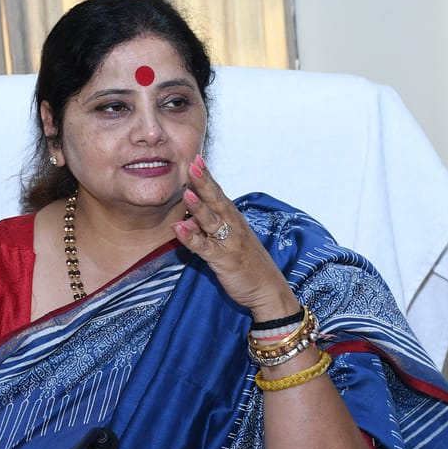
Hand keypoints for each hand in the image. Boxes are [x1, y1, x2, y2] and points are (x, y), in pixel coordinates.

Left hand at [170, 155, 297, 319]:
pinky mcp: (223, 260)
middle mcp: (233, 226)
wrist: (268, 289)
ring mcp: (229, 243)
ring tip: (186, 192)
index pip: (219, 194)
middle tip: (193, 163)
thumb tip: (187, 221)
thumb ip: (208, 230)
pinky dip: (192, 239)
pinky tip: (179, 230)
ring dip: (198, 207)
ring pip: (211, 221)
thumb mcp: (228, 242)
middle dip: (204, 181)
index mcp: (234, 219)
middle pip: (216, 200)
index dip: (207, 177)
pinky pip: (205, 248)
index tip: (196, 159)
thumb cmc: (248, 265)